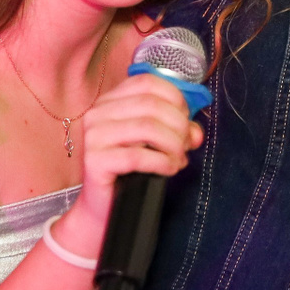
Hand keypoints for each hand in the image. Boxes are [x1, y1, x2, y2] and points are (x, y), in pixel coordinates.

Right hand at [61, 74, 201, 246]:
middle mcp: (98, 113)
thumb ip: (177, 130)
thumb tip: (196, 132)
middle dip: (179, 125)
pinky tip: (169, 169)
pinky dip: (162, 162)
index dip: (176, 98)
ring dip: (174, 144)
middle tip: (187, 145)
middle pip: (151, 105)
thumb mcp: (156, 143)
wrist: (104, 207)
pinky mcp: (95, 160)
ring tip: (179, 159)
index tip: (187, 119)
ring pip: (148, 128)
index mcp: (110, 101)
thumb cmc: (130, 171)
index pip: (148, 82)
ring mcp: (94, 136)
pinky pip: (138, 156)